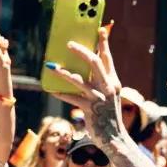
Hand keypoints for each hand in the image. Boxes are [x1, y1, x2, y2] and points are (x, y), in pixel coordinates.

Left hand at [44, 27, 124, 145]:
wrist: (114, 138)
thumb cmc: (107, 115)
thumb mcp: (107, 96)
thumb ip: (98, 82)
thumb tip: (80, 68)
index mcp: (113, 82)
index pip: (108, 58)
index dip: (104, 42)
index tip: (99, 28)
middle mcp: (108, 87)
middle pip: (94, 63)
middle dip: (81, 51)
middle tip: (68, 43)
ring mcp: (99, 98)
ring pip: (79, 80)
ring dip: (64, 72)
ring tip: (52, 66)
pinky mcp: (90, 110)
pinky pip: (72, 98)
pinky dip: (61, 94)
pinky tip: (52, 90)